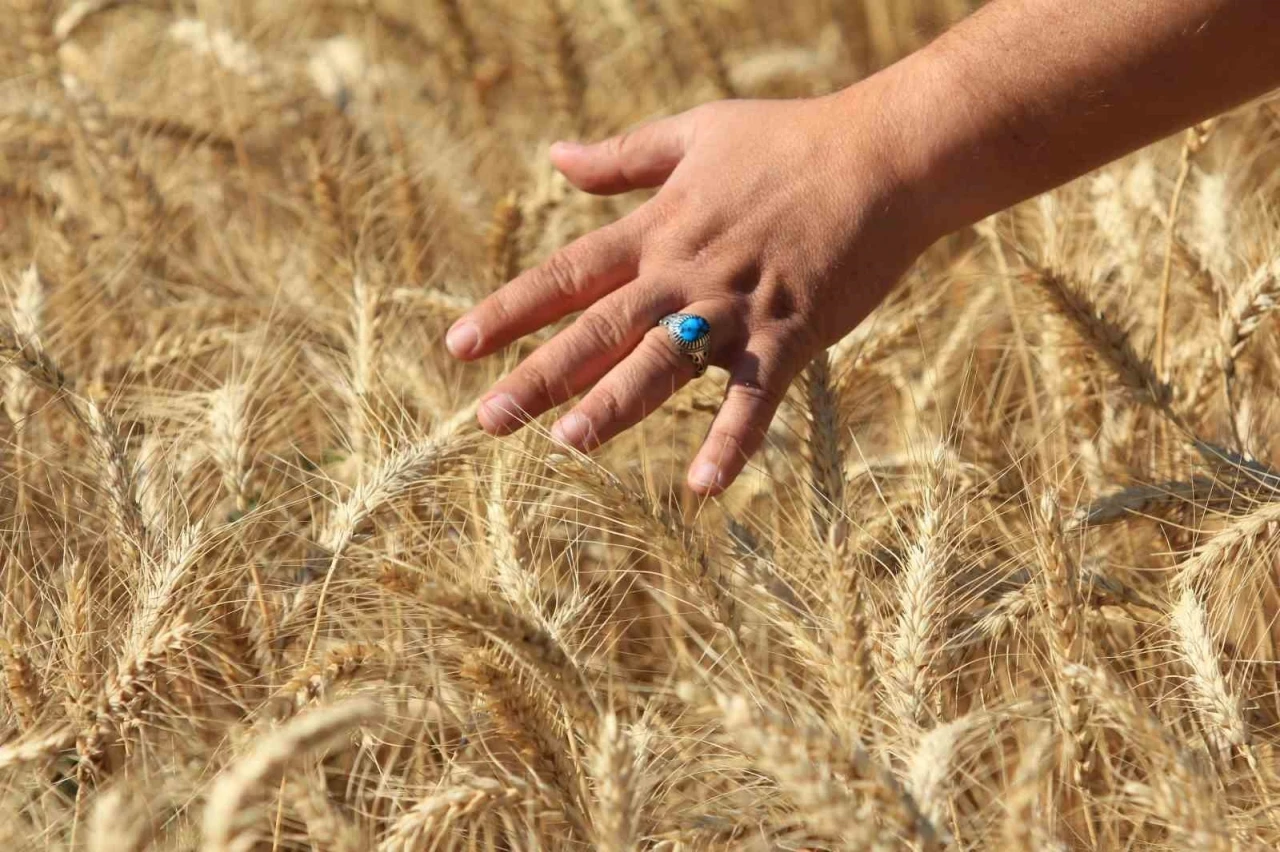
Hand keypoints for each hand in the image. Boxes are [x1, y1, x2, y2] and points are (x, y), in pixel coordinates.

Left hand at [445, 84, 939, 494]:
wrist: (884, 155)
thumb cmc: (790, 139)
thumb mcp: (696, 132)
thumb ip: (622, 156)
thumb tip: (553, 158)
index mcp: (658, 227)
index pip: (568, 274)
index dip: (511, 309)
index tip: (460, 346)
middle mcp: (684, 271)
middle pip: (599, 328)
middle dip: (541, 374)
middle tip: (490, 420)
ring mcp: (736, 306)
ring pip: (664, 362)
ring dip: (615, 404)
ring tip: (567, 443)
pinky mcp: (791, 333)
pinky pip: (756, 397)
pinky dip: (731, 441)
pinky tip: (701, 488)